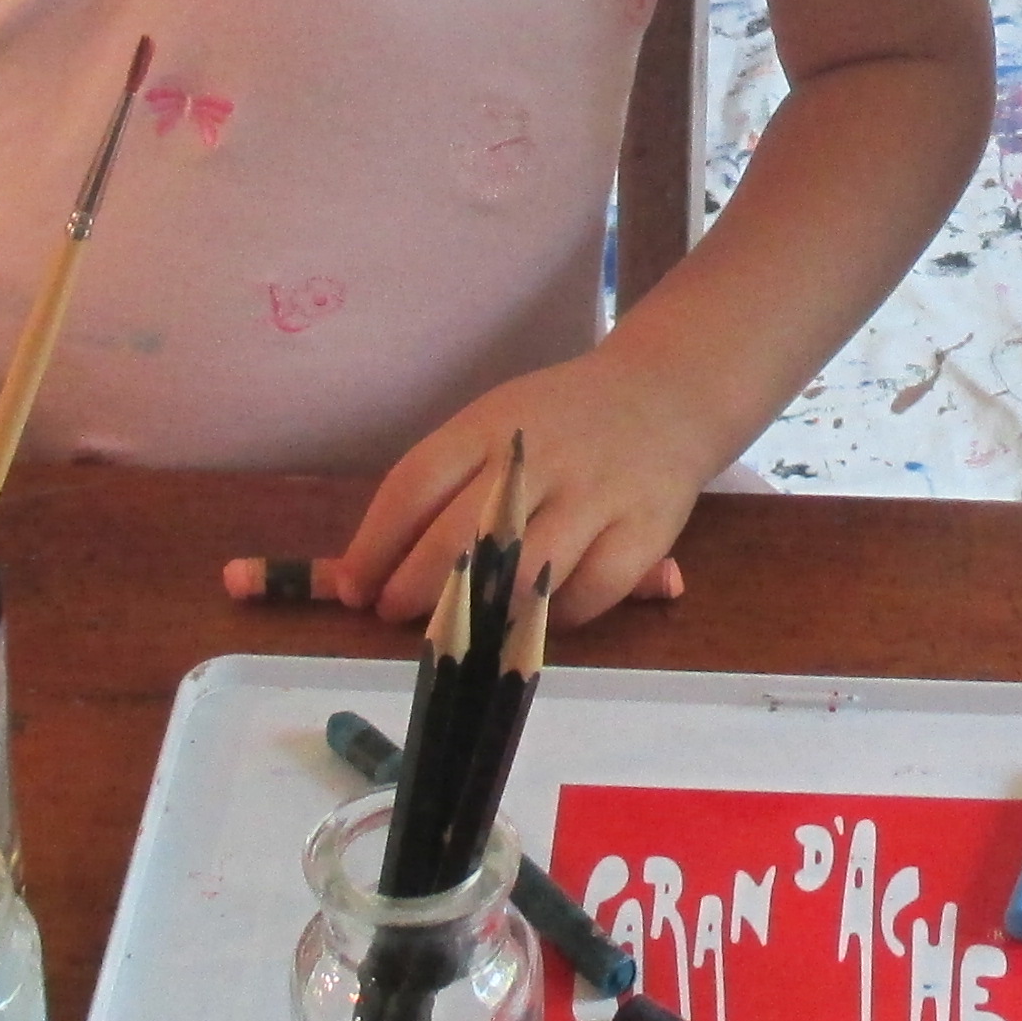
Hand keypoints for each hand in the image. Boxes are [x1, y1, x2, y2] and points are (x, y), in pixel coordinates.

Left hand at [330, 348, 720, 627]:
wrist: (668, 394)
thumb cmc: (561, 420)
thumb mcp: (497, 425)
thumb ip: (443, 486)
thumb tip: (363, 567)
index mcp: (493, 424)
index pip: (416, 485)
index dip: (375, 544)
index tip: (353, 587)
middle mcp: (542, 459)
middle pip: (461, 538)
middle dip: (415, 588)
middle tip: (394, 613)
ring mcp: (596, 496)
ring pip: (522, 574)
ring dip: (478, 612)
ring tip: (456, 626)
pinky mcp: (644, 533)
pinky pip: (586, 596)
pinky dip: (552, 618)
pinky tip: (531, 616)